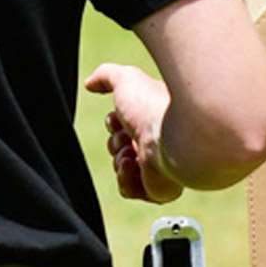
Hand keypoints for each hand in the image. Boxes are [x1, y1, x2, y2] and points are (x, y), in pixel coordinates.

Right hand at [84, 63, 182, 203]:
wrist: (174, 137)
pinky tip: (132, 166)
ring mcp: (160, 164)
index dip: (114, 122)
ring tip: (130, 153)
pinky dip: (125, 180)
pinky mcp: (161, 187)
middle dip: (115, 141)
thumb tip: (90, 83)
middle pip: (121, 146)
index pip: (125, 123)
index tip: (117, 118)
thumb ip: (107, 76)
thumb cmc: (153, 107)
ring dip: (119, 160)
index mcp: (155, 116)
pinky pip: (131, 190)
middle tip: (126, 137)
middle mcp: (159, 139)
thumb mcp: (126, 79)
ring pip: (124, 168)